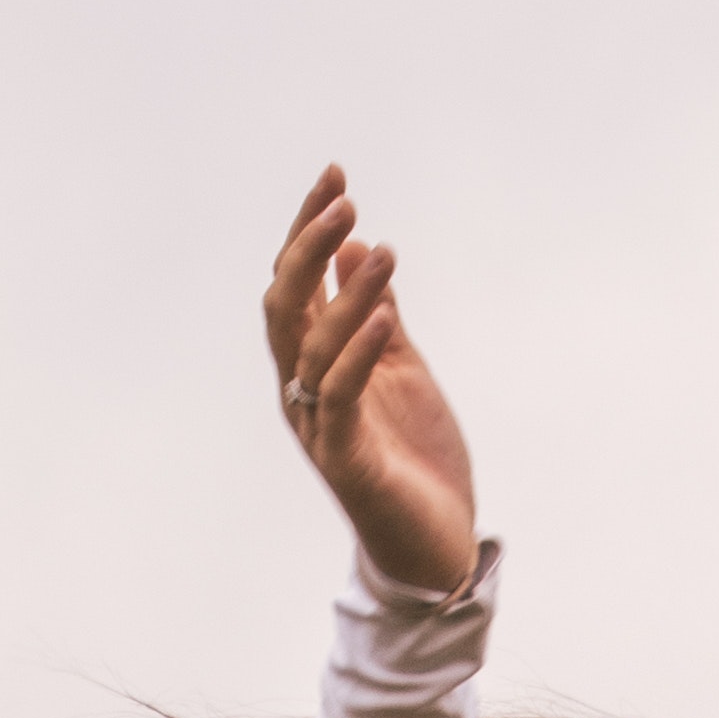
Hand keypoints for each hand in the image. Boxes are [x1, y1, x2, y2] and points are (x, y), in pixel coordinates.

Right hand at [263, 165, 479, 598]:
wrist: (434, 544)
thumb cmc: (413, 458)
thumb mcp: (400, 366)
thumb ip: (375, 311)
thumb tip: (357, 244)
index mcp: (311, 363)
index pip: (295, 282)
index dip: (308, 226)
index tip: (335, 173)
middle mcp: (301, 390)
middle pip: (284, 304)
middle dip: (307, 245)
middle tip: (343, 196)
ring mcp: (318, 425)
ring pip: (311, 344)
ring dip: (345, 292)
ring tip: (380, 248)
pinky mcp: (344, 459)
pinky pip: (340, 395)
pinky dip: (357, 351)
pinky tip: (381, 314)